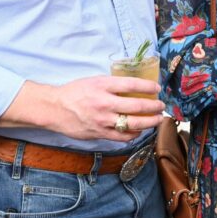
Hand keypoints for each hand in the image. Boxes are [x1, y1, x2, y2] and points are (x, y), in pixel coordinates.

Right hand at [49, 76, 164, 142]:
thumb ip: (114, 84)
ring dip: (149, 122)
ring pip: (133, 124)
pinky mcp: (100, 133)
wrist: (55, 109)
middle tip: (161, 106)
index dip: (148, 86)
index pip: (132, 84)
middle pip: (137, 106)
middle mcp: (104, 103)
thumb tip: (136, 88)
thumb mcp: (94, 81)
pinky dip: (134, 134)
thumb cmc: (75, 92)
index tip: (157, 88)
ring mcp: (103, 120)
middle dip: (154, 107)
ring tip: (157, 119)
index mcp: (103, 86)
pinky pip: (122, 136)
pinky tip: (140, 130)